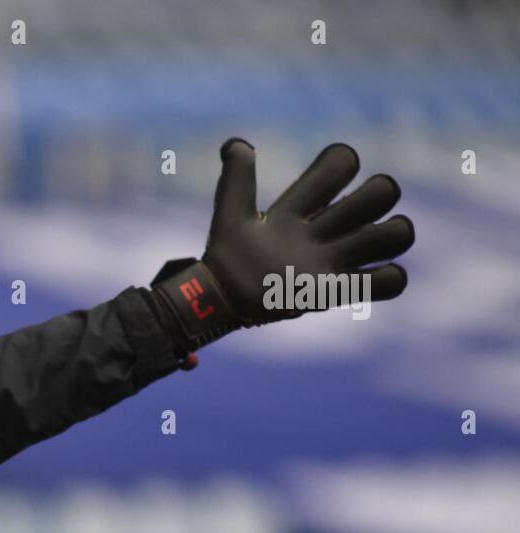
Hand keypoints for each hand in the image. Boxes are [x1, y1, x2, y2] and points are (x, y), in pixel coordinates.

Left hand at [152, 139, 414, 355]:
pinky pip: (393, 282)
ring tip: (353, 251)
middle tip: (339, 221)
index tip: (314, 192)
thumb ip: (236, 178)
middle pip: (384, 191)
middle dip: (377, 196)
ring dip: (389, 236)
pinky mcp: (339, 291)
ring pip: (399, 233)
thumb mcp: (230, 213)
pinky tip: (355, 280)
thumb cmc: (227, 256)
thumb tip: (235, 143)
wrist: (222, 300)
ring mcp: (337, 259)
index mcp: (304, 204)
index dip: (341, 164)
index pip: (342, 163)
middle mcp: (328, 227)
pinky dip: (389, 279)